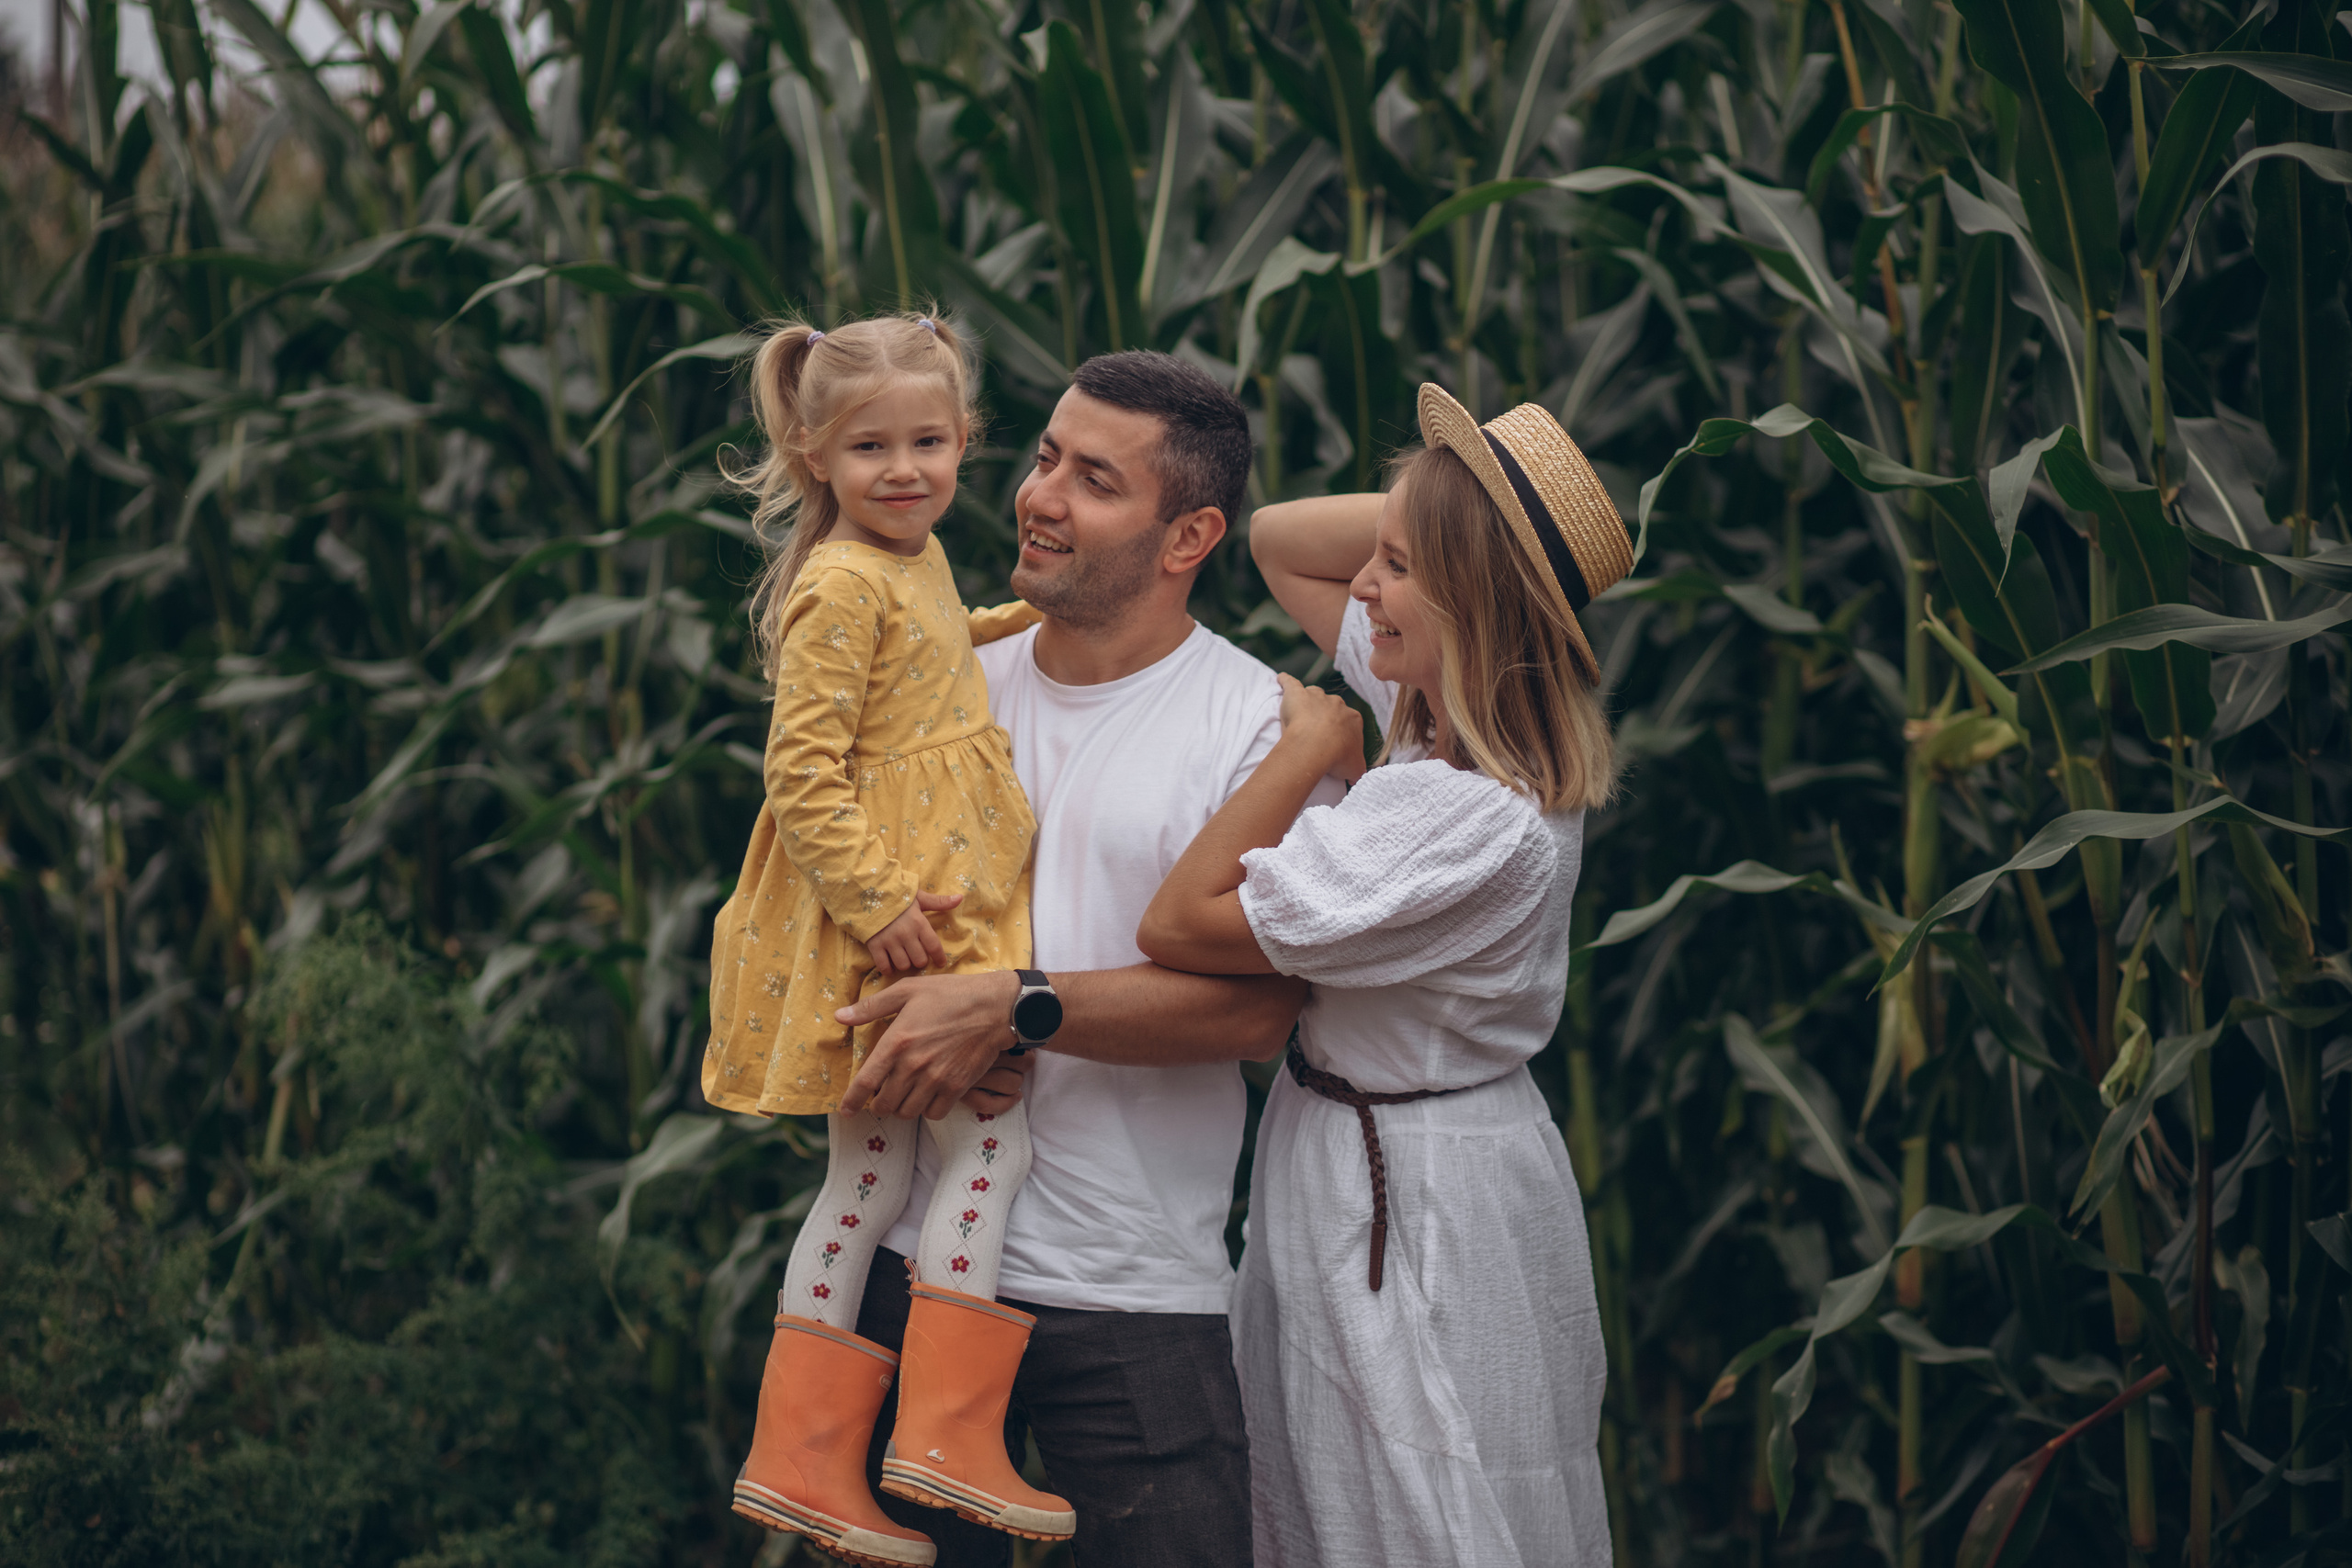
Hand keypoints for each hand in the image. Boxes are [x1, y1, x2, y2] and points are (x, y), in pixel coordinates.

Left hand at [837, 969, 1022, 1119]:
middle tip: (881, 1097)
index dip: (852, 1101)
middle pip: (885, 1104)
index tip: (846, 1110)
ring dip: (901, 1108)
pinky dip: (927, 1110)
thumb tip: (840, 1016)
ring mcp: (936, 1079)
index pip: (866, 1082)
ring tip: (903, 1097)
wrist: (995, 1007)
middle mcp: (913, 1065)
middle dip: (878, 1104)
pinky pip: (934, 1113)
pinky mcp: (957, 1087)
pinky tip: (927, 1097)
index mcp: (897, 1042)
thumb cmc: (950, 995)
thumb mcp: (907, 990)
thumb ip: (871, 1007)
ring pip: (907, 1112)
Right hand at [865, 891, 961, 974]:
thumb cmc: (897, 896)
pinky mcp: (875, 945)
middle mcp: (906, 935)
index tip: (941, 963)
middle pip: (919, 960)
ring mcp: (889, 941)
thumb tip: (960, 898)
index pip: (934, 947)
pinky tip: (890, 965)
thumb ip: (939, 902)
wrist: (868, 892)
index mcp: (919, 923)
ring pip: (903, 965)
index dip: (939, 958)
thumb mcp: (919, 897)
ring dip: (905, 964)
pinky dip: (888, 969)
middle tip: (917, 956)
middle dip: (920, 961)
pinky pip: (884, 966)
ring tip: (904, 958)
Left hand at [1275, 672, 1366, 782]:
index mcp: (1353, 718)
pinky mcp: (1296, 693)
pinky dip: (1284, 681)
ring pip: (1313, 695)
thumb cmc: (1336, 758)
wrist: (1315, 746)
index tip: (1332, 745)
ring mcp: (1316, 696)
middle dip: (1325, 718)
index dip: (1340, 734)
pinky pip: (1290, 682)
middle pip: (1331, 708)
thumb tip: (1355, 776)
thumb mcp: (1354, 768)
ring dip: (1308, 703)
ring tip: (1299, 714)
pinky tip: (1280, 679)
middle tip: (1315, 735)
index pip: (1348, 722)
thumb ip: (1357, 769)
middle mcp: (1337, 704)